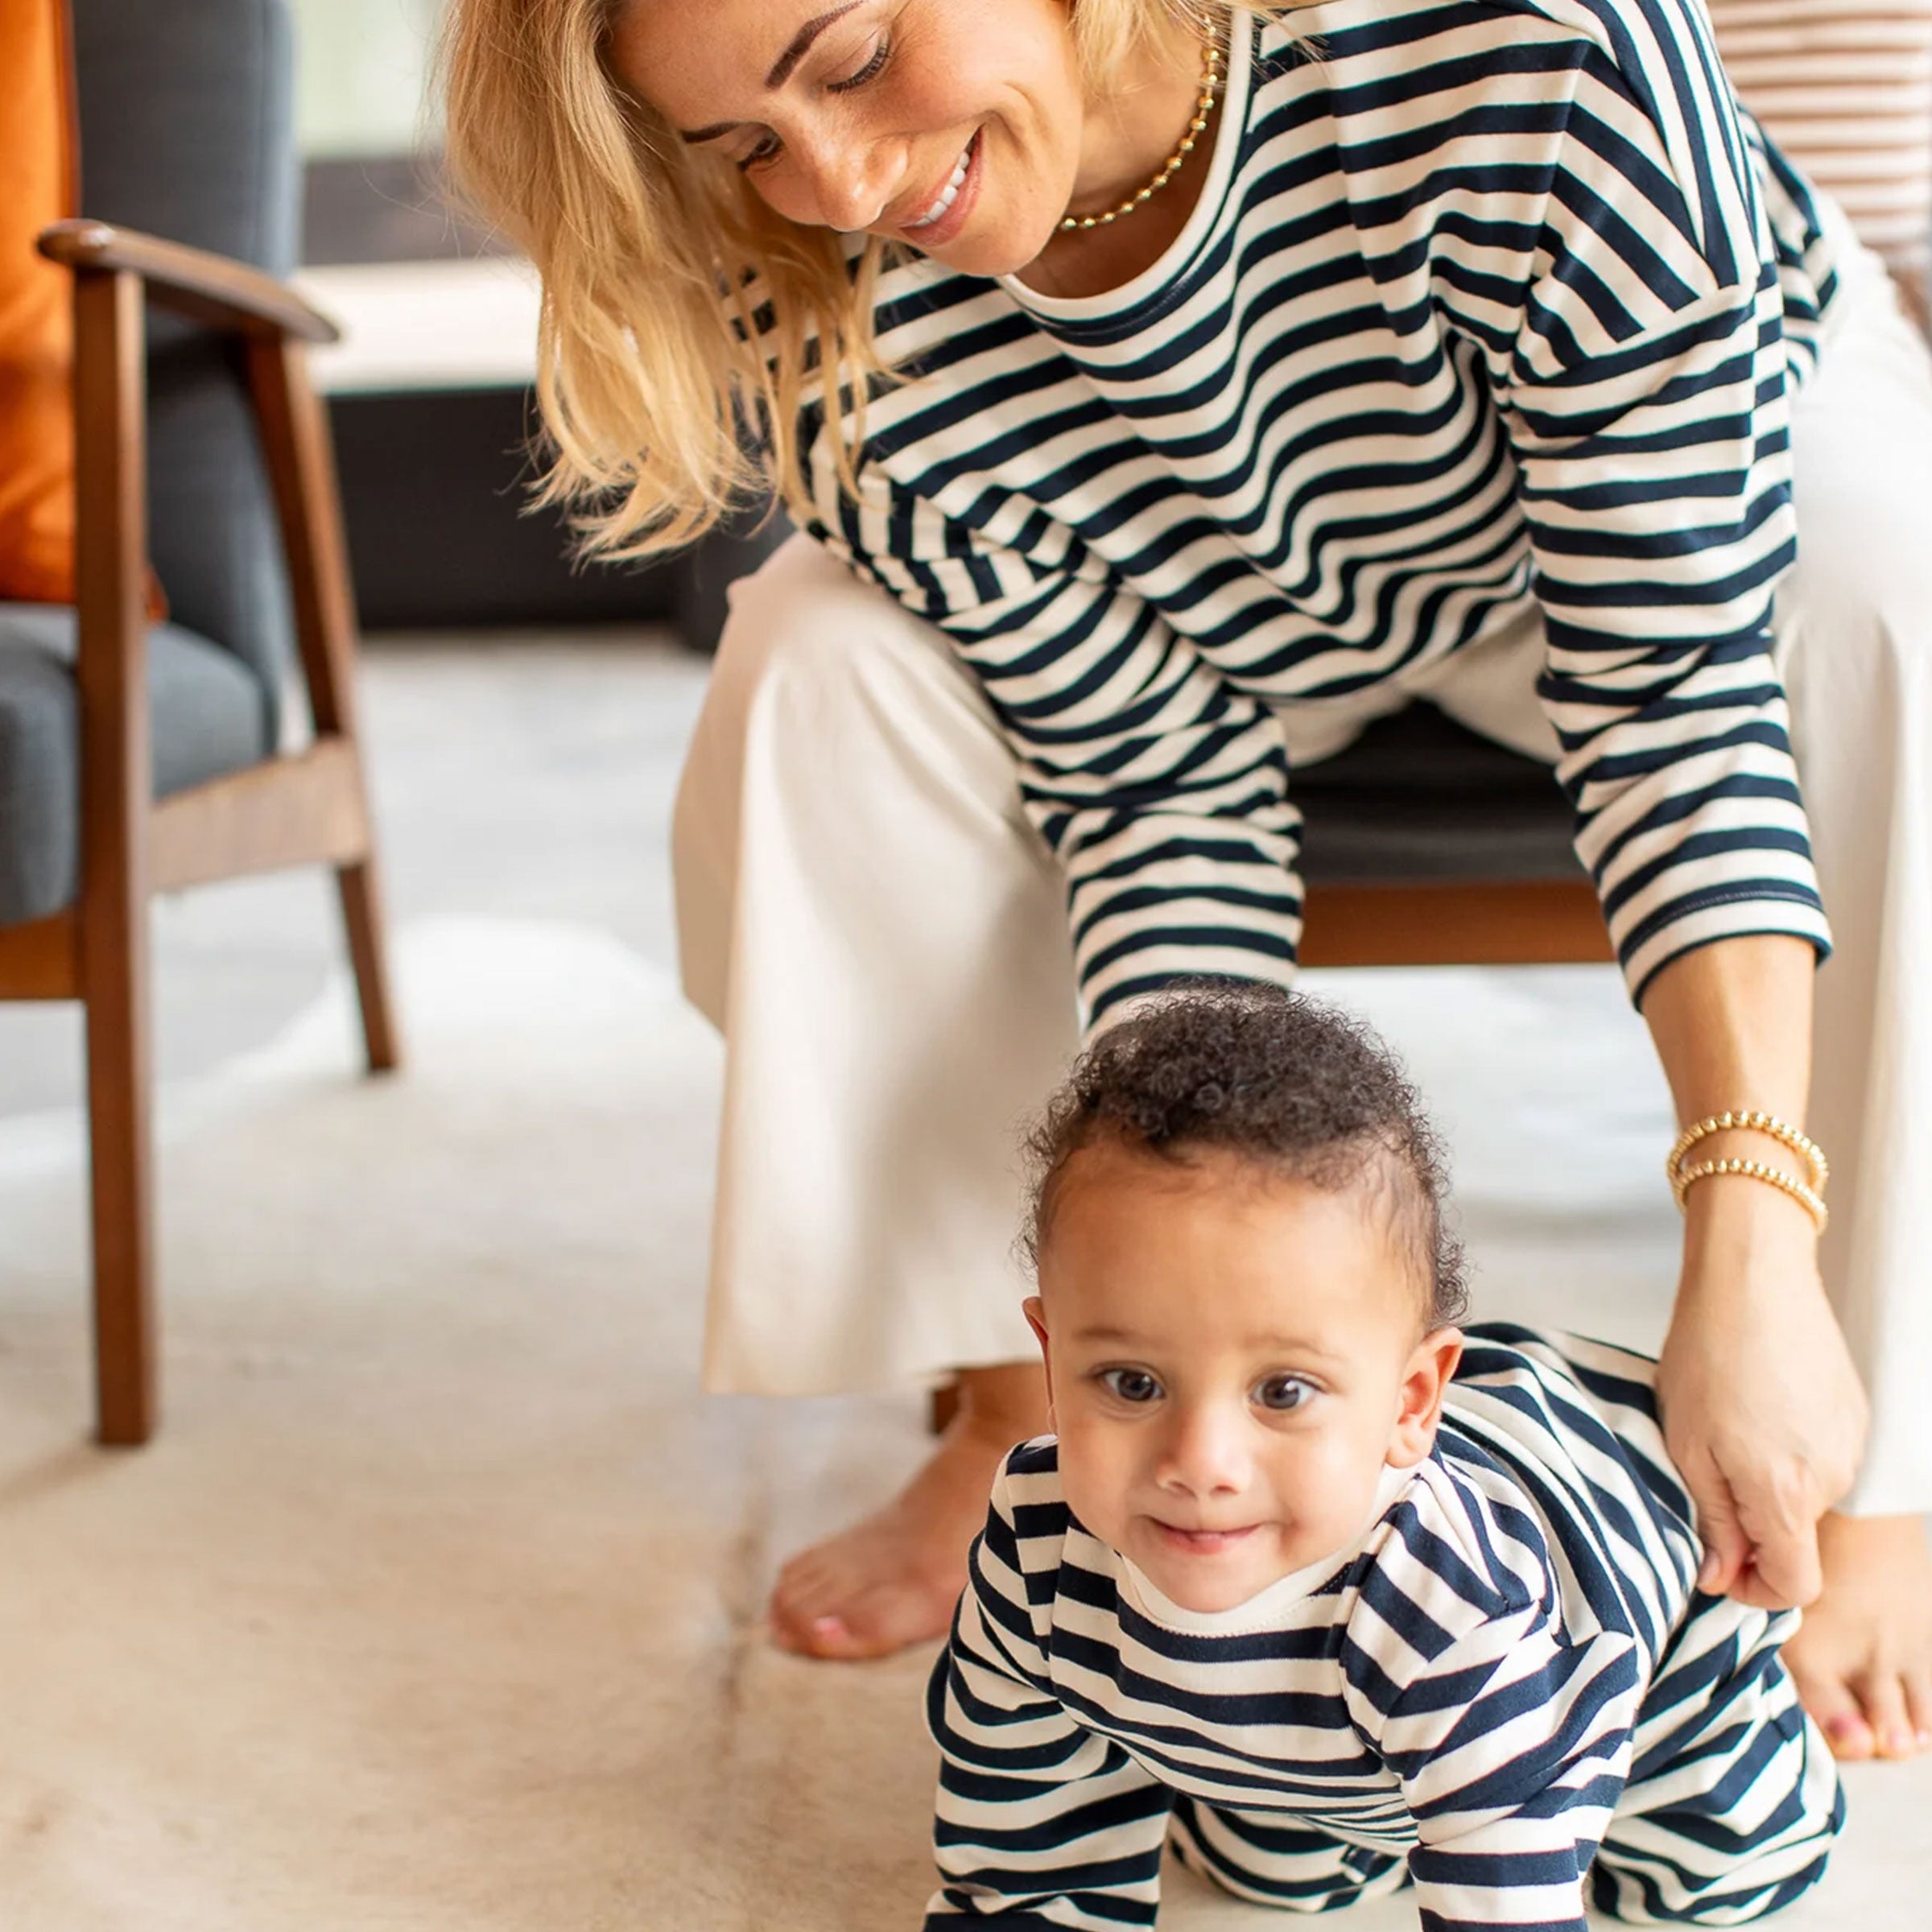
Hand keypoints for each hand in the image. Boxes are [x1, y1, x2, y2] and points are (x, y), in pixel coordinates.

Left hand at [1655, 1187, 1866, 1608]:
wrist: (1755, 1277)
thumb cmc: (1708, 1353)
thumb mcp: (1686, 1443)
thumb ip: (1711, 1518)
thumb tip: (1720, 1576)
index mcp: (1786, 1494)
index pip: (1794, 1586)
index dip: (1752, 1589)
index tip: (1716, 1561)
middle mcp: (1832, 1478)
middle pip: (1795, 1538)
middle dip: (1749, 1523)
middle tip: (1702, 1469)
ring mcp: (1851, 1445)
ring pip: (1804, 1496)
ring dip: (1764, 1480)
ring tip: (1724, 1426)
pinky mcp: (1855, 1416)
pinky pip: (1819, 1457)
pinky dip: (1786, 1448)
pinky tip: (1754, 1404)